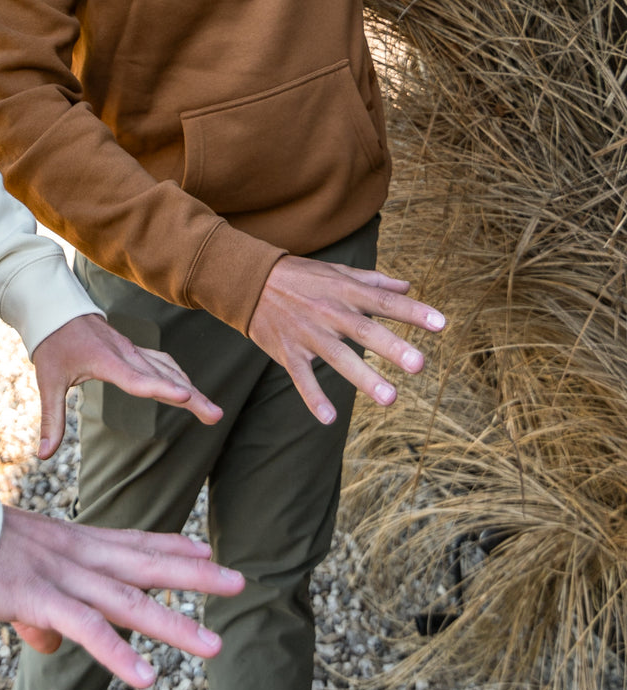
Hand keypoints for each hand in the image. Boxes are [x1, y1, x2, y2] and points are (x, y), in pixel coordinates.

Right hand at [0, 506, 243, 687]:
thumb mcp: (21, 573)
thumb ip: (44, 607)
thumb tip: (50, 643)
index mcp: (73, 541)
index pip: (131, 540)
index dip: (171, 545)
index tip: (205, 550)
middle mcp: (77, 554)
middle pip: (145, 564)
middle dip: (195, 574)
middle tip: (239, 581)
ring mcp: (62, 575)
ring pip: (127, 601)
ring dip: (173, 623)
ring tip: (212, 644)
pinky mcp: (40, 598)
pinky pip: (86, 629)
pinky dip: (117, 653)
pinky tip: (145, 676)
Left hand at [32, 313, 220, 457]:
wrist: (58, 310)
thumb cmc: (53, 345)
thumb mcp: (48, 380)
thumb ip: (51, 419)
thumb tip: (43, 455)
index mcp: (105, 360)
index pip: (137, 379)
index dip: (161, 389)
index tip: (186, 397)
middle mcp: (125, 353)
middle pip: (163, 376)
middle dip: (192, 396)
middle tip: (216, 416)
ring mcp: (133, 350)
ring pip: (168, 368)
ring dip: (192, 388)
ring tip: (213, 412)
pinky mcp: (134, 349)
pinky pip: (163, 361)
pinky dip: (179, 375)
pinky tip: (190, 390)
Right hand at [247, 255, 445, 422]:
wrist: (248, 281)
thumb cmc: (299, 276)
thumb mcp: (335, 272)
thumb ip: (372, 281)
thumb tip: (408, 286)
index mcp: (344, 291)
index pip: (383, 301)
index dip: (412, 312)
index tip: (442, 324)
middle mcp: (328, 311)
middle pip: (364, 331)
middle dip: (391, 347)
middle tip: (420, 365)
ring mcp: (307, 333)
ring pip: (337, 357)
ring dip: (363, 378)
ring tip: (390, 399)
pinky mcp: (287, 351)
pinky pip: (301, 377)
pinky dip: (313, 396)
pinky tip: (328, 418)